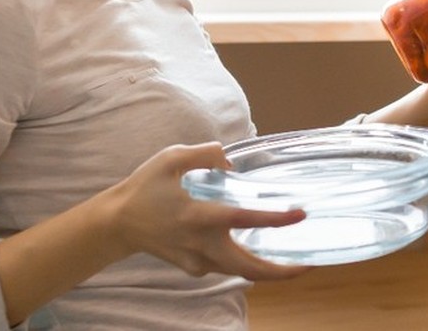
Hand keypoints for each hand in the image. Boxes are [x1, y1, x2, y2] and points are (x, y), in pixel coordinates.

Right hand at [101, 142, 311, 280]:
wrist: (117, 223)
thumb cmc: (144, 188)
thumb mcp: (171, 158)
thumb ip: (205, 154)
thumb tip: (232, 159)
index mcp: (198, 215)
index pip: (243, 220)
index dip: (274, 219)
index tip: (299, 215)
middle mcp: (201, 244)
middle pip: (249, 269)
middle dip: (283, 273)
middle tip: (310, 265)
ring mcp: (197, 260)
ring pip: (240, 271)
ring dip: (268, 268)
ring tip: (295, 259)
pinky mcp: (193, 268)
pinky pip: (225, 266)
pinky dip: (244, 260)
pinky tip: (258, 247)